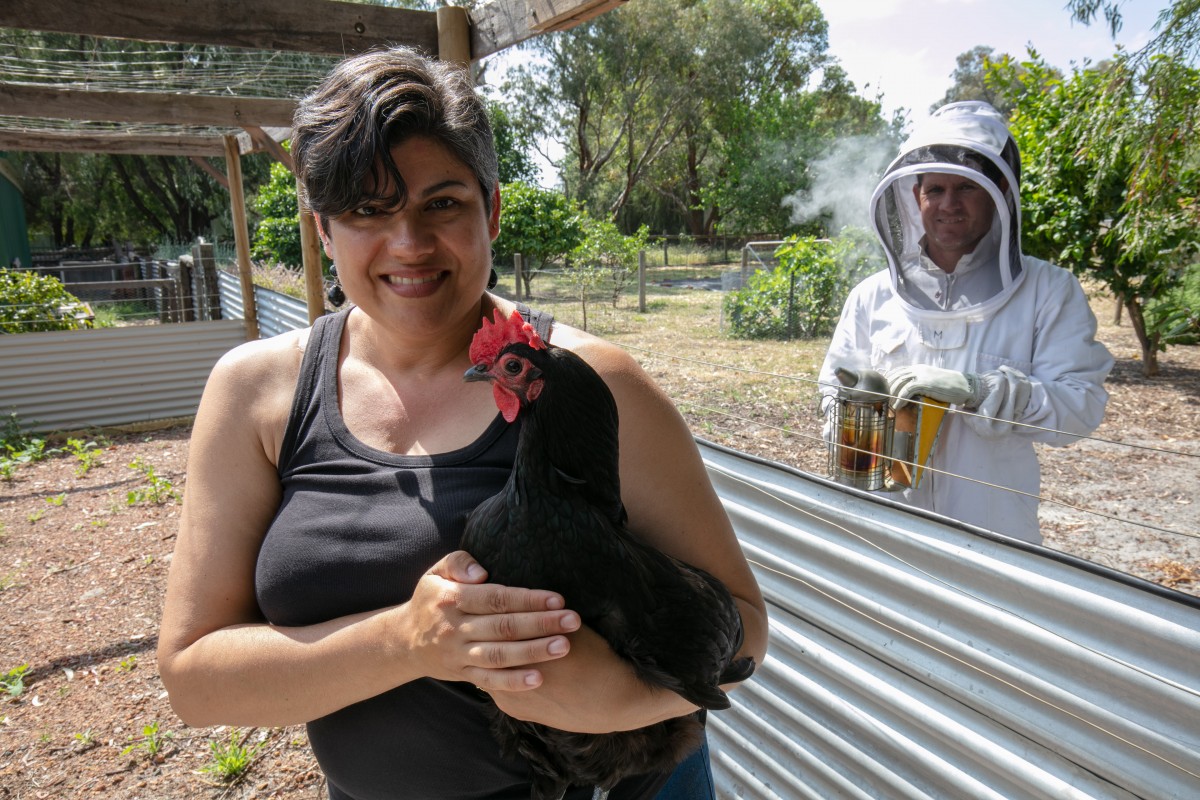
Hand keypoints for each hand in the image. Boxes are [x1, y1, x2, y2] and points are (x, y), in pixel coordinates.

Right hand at [400, 551, 580, 691]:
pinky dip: (513, 682)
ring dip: (534, 652)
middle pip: (503, 627)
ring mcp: (458, 655)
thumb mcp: (436, 572)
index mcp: (451, 599)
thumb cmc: (432, 599)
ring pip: (499, 655)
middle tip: (573, 621)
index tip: (557, 598)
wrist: (405, 641)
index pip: (495, 599)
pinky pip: (489, 681)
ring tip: (564, 647)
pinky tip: (540, 679)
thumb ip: (459, 562)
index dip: (527, 599)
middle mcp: (454, 629)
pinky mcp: (462, 675)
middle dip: (541, 624)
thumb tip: (482, 572)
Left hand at [886, 364, 982, 409]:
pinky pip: (906, 391)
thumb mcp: (931, 380)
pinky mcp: (924, 383)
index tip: (884, 390)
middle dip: (887, 389)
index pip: (897, 371)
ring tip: (888, 406)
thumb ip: (920, 383)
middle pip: (895, 377)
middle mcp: (917, 369)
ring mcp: (921, 375)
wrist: (964, 385)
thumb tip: (908, 393)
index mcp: (918, 368)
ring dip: (892, 396)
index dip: (888, 381)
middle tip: (882, 400)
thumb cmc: (949, 386)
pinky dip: (900, 399)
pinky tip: (897, 407)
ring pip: (899, 383)